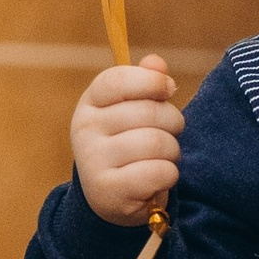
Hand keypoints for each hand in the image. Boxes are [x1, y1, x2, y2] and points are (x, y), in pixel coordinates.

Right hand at [70, 58, 181, 225]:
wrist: (110, 195)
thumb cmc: (129, 142)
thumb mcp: (134, 109)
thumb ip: (147, 83)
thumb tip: (156, 63)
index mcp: (91, 103)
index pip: (118, 79)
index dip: (151, 81)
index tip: (167, 89)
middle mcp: (85, 129)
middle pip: (149, 112)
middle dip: (173, 123)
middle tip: (169, 134)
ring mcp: (93, 160)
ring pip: (157, 143)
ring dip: (172, 152)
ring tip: (163, 159)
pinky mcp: (108, 191)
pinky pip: (158, 172)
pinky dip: (169, 176)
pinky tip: (157, 180)